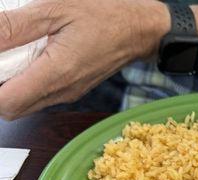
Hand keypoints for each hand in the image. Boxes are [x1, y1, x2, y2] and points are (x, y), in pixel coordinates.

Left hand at [0, 0, 169, 119]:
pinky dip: (28, 82)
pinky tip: (33, 56)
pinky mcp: (73, 90)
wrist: (140, 28)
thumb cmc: (104, 14)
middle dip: (0, 87)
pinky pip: (42, 96)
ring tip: (17, 52)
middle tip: (4, 56)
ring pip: (26, 104)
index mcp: (56, 72)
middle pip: (12, 108)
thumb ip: (14, 26)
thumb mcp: (54, 8)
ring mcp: (69, 93)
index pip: (6, 103)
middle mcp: (63, 91)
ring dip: (13, 85)